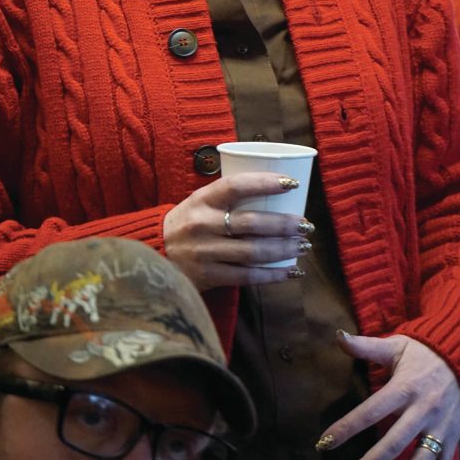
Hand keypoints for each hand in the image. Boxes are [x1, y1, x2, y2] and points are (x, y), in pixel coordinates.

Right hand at [163, 172, 313, 290]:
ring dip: (284, 249)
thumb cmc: (186, 222)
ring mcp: (205, 252)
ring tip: (303, 246)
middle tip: (306, 224)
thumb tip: (273, 186)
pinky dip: (272, 274)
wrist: (153, 254)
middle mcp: (203, 224)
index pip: (236, 186)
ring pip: (253, 251)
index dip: (265, 182)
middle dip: (284, 224)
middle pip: (252, 223)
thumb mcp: (199, 201)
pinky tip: (291, 271)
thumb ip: (228, 196)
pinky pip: (247, 276)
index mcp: (202, 199)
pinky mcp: (209, 276)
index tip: (291, 184)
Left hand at [317, 333, 459, 459]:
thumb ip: (366, 346)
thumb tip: (338, 336)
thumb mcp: (396, 345)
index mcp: (404, 387)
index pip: (370, 411)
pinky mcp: (453, 436)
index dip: (347, 428)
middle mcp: (422, 410)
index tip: (325, 442)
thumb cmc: (424, 352)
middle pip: (393, 444)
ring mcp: (439, 426)